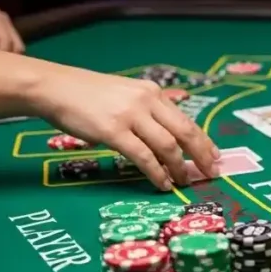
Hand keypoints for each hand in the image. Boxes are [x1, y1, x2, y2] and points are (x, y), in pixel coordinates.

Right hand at [32, 64, 219, 190]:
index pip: (186, 120)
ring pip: (167, 145)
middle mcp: (146, 101)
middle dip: (201, 155)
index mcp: (153, 93)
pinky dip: (156, 172)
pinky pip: (143, 156)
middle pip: (185, 132)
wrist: (55, 88)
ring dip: (178, 167)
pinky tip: (162, 183)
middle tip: (210, 173)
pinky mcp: (113, 131)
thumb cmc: (89, 95)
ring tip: (183, 181)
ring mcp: (130, 115)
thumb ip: (147, 111)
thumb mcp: (126, 95)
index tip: (215, 156)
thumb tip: (169, 138)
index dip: (204, 141)